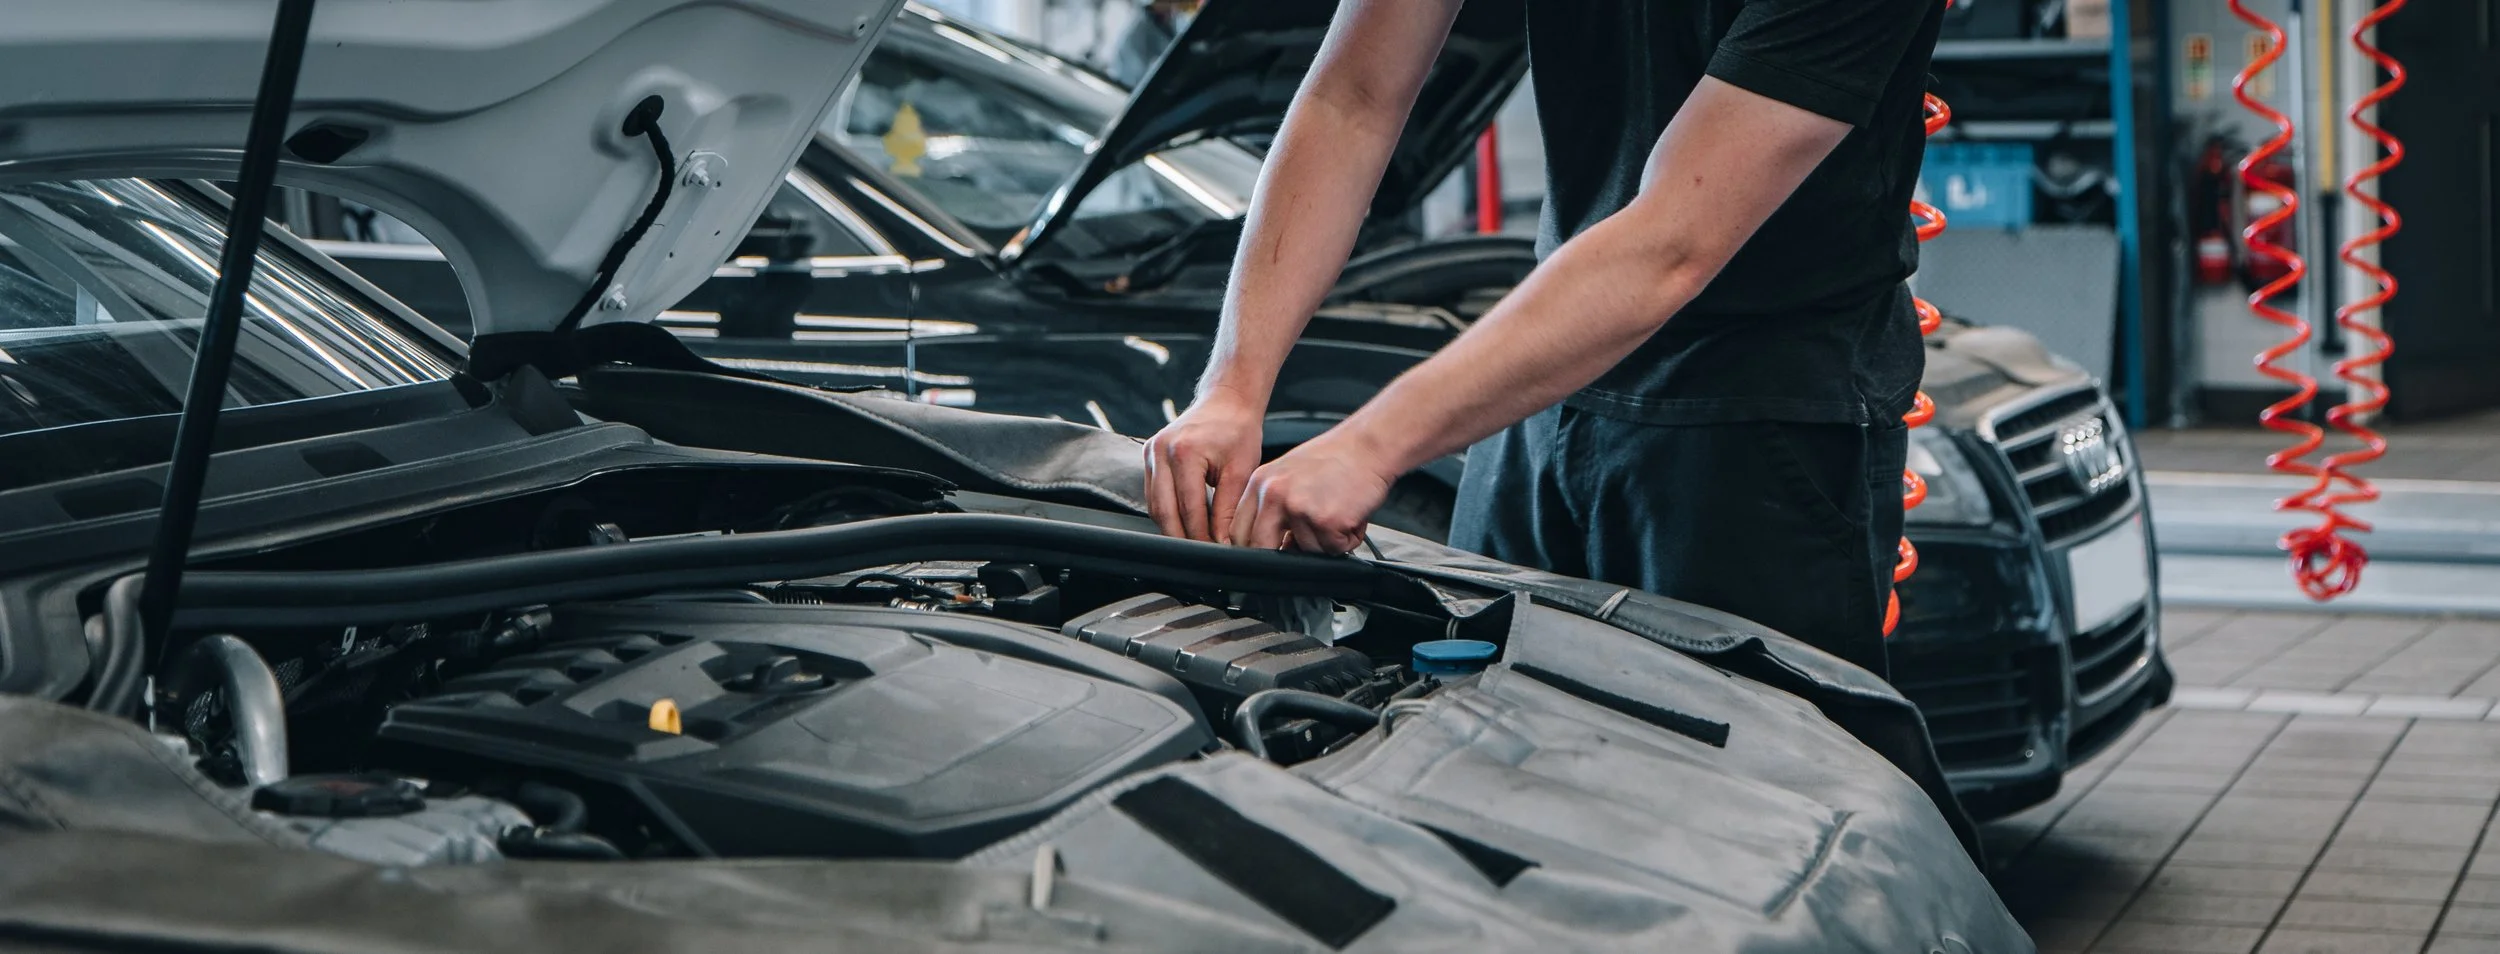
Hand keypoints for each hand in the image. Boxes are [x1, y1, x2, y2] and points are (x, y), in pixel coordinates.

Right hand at [1144, 390, 1265, 540]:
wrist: (1226, 403)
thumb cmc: (1238, 431)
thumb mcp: (1241, 471)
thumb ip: (1228, 509)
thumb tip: (1222, 543)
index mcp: (1184, 453)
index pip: (1189, 509)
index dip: (1202, 537)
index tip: (1216, 553)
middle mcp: (1160, 451)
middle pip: (1164, 511)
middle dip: (1182, 538)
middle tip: (1202, 556)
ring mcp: (1150, 452)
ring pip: (1154, 506)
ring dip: (1172, 528)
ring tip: (1195, 544)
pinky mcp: (1148, 455)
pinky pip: (1153, 495)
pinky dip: (1167, 512)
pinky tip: (1184, 524)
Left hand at [1229, 435, 1393, 554]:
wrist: (1369, 445)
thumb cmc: (1336, 458)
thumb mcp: (1288, 474)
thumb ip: (1273, 507)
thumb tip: (1271, 543)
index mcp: (1260, 482)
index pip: (1238, 530)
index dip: (1252, 547)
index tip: (1266, 553)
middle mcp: (1274, 495)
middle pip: (1262, 547)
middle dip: (1282, 554)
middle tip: (1305, 541)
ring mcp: (1299, 509)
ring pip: (1305, 551)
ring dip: (1325, 542)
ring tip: (1338, 513)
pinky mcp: (1326, 521)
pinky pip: (1334, 549)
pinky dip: (1347, 539)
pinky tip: (1351, 516)